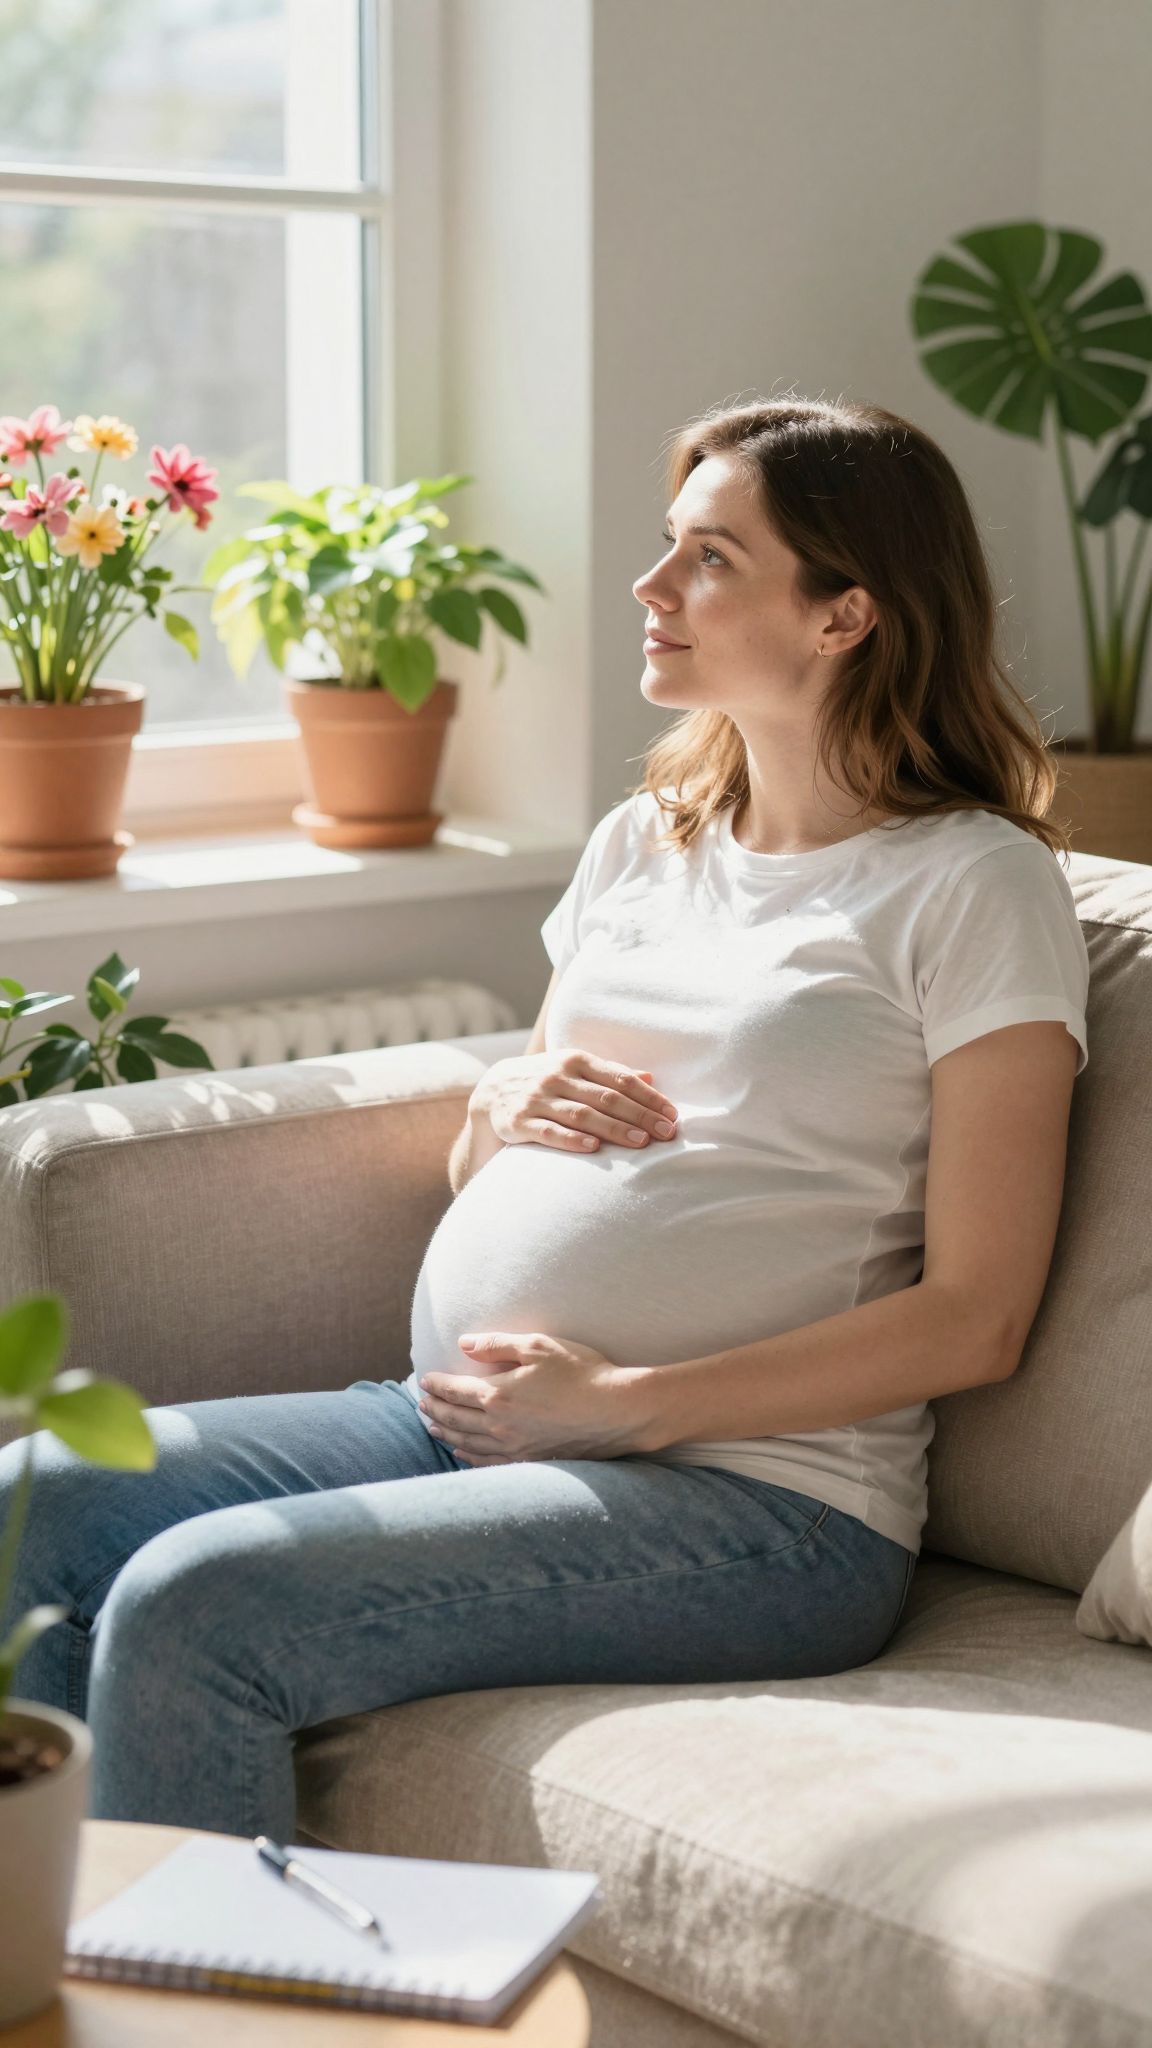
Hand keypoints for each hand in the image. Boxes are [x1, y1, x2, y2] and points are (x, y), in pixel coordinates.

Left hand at [418, 1332, 650, 1463]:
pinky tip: (463, 1453)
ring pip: (467, 1443)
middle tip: (422, 1404)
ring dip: (446, 1434)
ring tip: (433, 1427)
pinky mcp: (530, 1461)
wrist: (616, 1410)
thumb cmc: (580, 1372)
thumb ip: (497, 1344)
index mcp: (498, 1394)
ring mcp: (514, 1447)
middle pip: (455, 1418)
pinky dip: (469, 1458)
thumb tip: (464, 1344)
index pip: (454, 1391)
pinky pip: (488, 1464)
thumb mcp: (538, 1346)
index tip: (424, 1380)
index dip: (436, 1385)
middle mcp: (500, 1425)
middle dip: (434, 1410)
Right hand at [471, 1053, 677, 1156]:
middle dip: (640, 1116)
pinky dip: (571, 1140)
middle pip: (606, 1098)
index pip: (620, 1078)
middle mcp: (557, 1076)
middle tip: (667, 1133)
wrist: (492, 1090)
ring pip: (582, 1115)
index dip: (649, 1098)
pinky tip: (593, 1149)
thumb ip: (610, 1074)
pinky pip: (548, 1132)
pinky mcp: (519, 1121)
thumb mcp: (575, 1069)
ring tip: (641, 1142)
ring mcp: (537, 1099)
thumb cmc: (547, 1081)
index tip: (672, 1114)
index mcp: (576, 1060)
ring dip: (613, 1129)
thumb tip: (651, 1079)